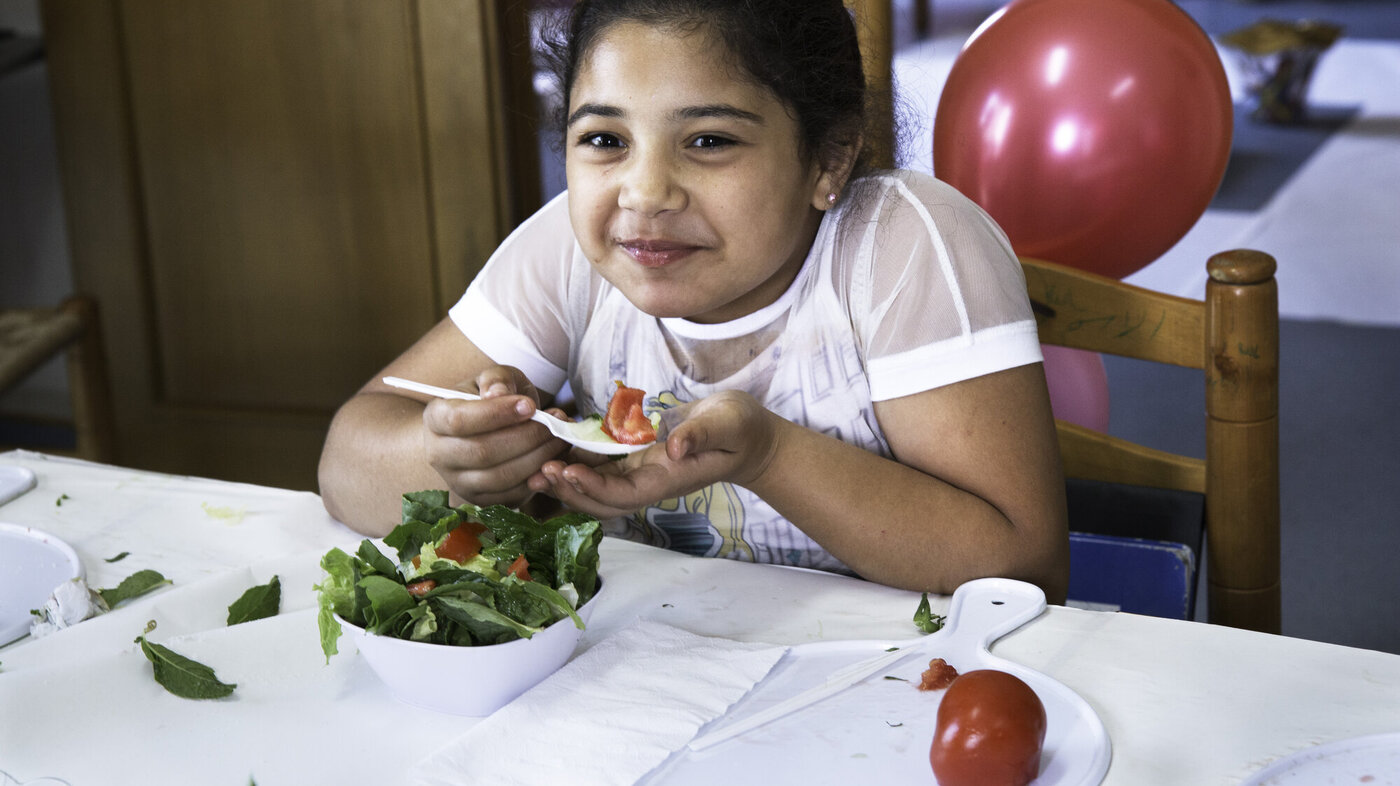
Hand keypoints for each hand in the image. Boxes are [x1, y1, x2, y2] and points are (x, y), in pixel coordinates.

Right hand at [421, 366, 569, 506]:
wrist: (487, 428)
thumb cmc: (490, 398)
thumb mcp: (494, 379)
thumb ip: (496, 380)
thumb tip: (498, 394)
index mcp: (435, 419)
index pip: (459, 420)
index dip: (497, 414)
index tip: (530, 406)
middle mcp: (438, 455)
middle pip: (482, 452)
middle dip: (526, 437)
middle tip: (556, 423)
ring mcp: (458, 482)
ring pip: (499, 477)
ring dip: (537, 458)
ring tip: (559, 438)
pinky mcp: (481, 500)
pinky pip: (511, 495)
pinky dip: (537, 478)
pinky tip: (553, 458)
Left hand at [531, 390, 779, 517]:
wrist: (745, 432)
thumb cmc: (739, 429)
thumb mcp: (726, 425)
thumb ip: (701, 436)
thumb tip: (673, 448)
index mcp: (667, 479)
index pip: (624, 495)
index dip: (594, 487)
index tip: (569, 470)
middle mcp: (648, 480)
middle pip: (601, 500)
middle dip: (570, 491)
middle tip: (539, 473)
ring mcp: (640, 470)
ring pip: (596, 485)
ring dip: (566, 480)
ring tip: (536, 468)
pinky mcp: (635, 456)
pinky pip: (600, 465)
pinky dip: (576, 460)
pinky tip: (555, 448)